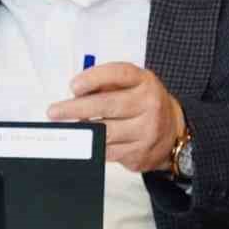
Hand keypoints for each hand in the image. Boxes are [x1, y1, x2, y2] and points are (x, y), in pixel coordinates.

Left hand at [46, 62, 185, 172]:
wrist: (174, 132)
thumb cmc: (144, 103)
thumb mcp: (132, 84)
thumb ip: (105, 84)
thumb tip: (76, 94)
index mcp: (145, 82)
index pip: (119, 74)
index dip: (93, 78)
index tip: (73, 86)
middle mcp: (149, 105)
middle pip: (107, 105)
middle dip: (76, 108)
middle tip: (54, 111)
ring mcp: (146, 131)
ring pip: (105, 132)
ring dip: (79, 130)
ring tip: (64, 128)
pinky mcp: (139, 154)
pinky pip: (107, 151)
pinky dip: (91, 146)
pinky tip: (81, 141)